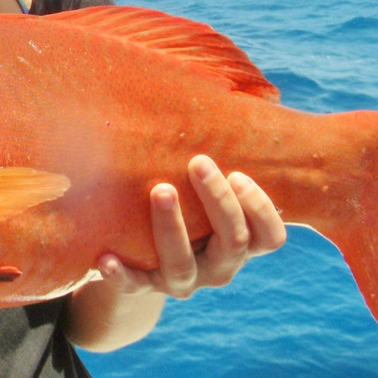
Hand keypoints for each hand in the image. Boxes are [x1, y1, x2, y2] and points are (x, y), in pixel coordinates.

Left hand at [98, 154, 285, 299]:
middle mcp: (219, 267)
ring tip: (160, 190)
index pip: (270, 237)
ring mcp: (183, 281)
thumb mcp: (209, 185)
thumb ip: (224, 153)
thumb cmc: (189, 202)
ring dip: (172, 227)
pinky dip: (122, 274)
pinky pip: (134, 286)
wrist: (146, 256)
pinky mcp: (145, 286)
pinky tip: (106, 257)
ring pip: (183, 265)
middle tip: (198, 162)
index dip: (260, 209)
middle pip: (232, 242)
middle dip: (217, 201)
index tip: (238, 174)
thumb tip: (233, 91)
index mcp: (241, 243)